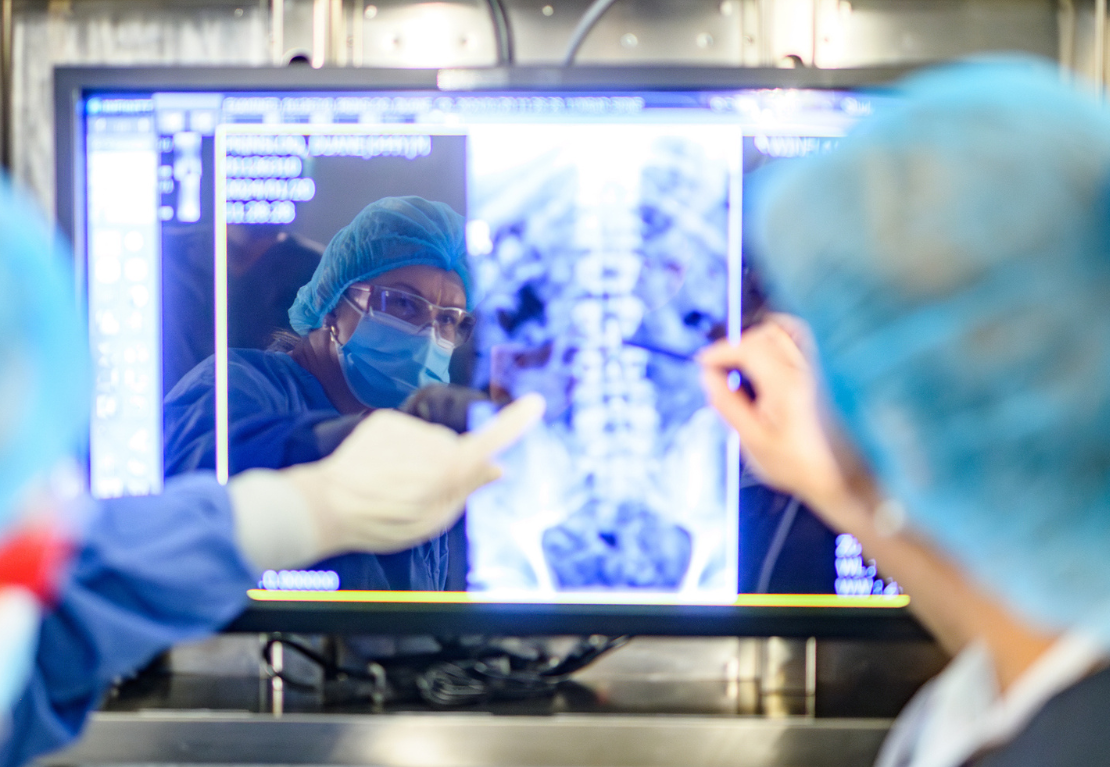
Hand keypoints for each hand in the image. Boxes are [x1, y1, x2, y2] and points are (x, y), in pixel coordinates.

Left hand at [228, 394, 545, 568]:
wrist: (324, 504)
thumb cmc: (380, 522)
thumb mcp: (432, 520)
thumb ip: (466, 490)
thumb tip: (495, 467)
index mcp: (444, 471)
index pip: (489, 444)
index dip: (514, 424)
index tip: (536, 403)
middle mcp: (428, 441)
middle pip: (454, 450)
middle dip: (447, 467)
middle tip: (418, 497)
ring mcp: (405, 428)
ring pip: (429, 441)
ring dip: (420, 460)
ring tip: (391, 486)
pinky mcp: (385, 420)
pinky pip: (407, 434)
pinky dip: (401, 450)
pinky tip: (380, 470)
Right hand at [699, 316, 855, 514]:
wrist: (837, 477)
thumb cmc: (796, 465)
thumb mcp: (752, 440)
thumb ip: (727, 404)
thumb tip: (708, 375)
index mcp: (785, 386)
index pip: (748, 348)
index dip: (720, 351)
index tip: (702, 363)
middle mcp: (804, 370)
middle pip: (764, 334)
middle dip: (736, 345)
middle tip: (719, 369)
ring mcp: (816, 368)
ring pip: (783, 330)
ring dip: (757, 338)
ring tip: (741, 361)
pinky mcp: (821, 372)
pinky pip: (799, 338)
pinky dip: (778, 338)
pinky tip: (765, 355)